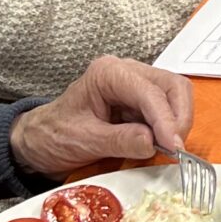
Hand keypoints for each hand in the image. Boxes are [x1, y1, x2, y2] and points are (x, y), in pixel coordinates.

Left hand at [10, 57, 193, 175]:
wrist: (41, 141)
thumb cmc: (55, 136)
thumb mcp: (84, 140)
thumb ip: (120, 140)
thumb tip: (153, 143)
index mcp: (108, 73)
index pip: (150, 91)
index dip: (166, 119)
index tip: (174, 147)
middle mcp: (126, 72)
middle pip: (172, 86)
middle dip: (179, 117)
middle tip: (176, 149)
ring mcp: (136, 86)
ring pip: (176, 96)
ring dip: (177, 123)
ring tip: (167, 149)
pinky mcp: (141, 103)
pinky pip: (167, 110)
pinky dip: (170, 129)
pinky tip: (161, 146)